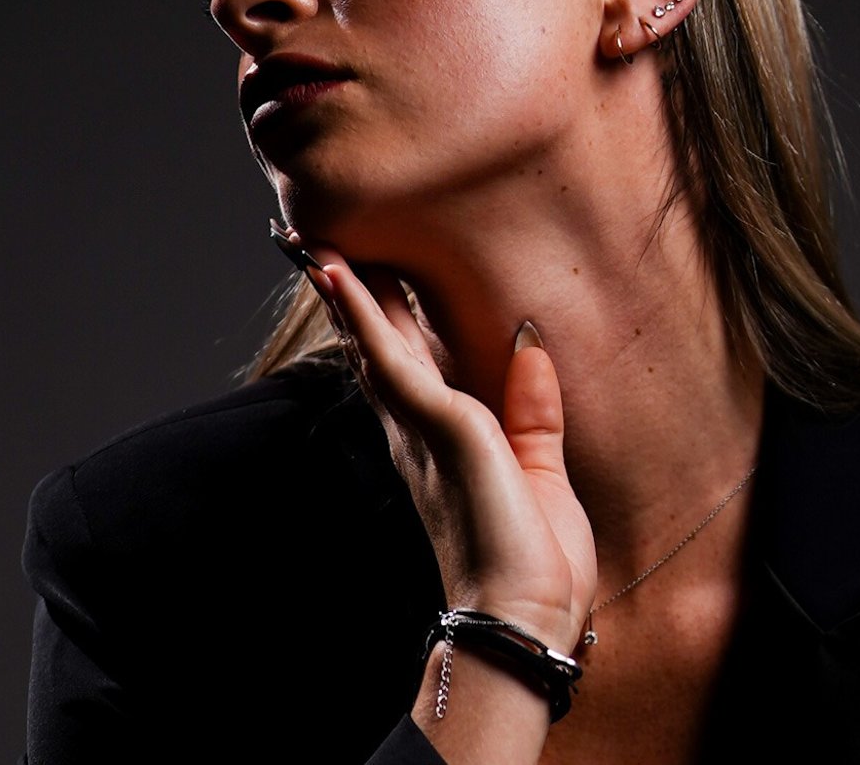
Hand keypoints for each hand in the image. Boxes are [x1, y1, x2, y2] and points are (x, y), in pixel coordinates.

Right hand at [301, 244, 595, 654]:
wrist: (525, 614)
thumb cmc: (534, 563)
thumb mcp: (543, 471)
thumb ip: (532, 408)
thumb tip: (528, 342)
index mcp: (440, 445)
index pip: (405, 369)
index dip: (380, 322)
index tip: (360, 278)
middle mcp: (416, 432)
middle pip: (375, 348)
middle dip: (350, 298)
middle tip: (319, 247)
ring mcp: (418, 426)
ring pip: (372, 341)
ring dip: (345, 290)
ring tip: (316, 244)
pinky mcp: (432, 420)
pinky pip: (385, 351)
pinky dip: (360, 310)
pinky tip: (338, 273)